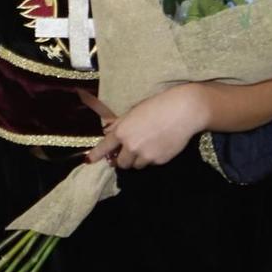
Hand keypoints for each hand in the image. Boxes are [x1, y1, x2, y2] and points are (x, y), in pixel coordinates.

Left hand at [86, 84, 207, 170]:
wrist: (183, 111)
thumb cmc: (157, 106)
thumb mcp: (134, 112)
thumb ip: (119, 124)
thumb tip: (108, 131)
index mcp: (122, 132)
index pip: (104, 148)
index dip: (95, 155)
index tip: (88, 161)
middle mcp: (131, 146)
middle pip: (121, 163)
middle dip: (124, 159)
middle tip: (131, 150)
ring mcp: (145, 155)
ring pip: (136, 165)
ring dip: (138, 159)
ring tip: (149, 145)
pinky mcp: (159, 161)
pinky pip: (151, 163)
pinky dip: (152, 158)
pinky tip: (160, 145)